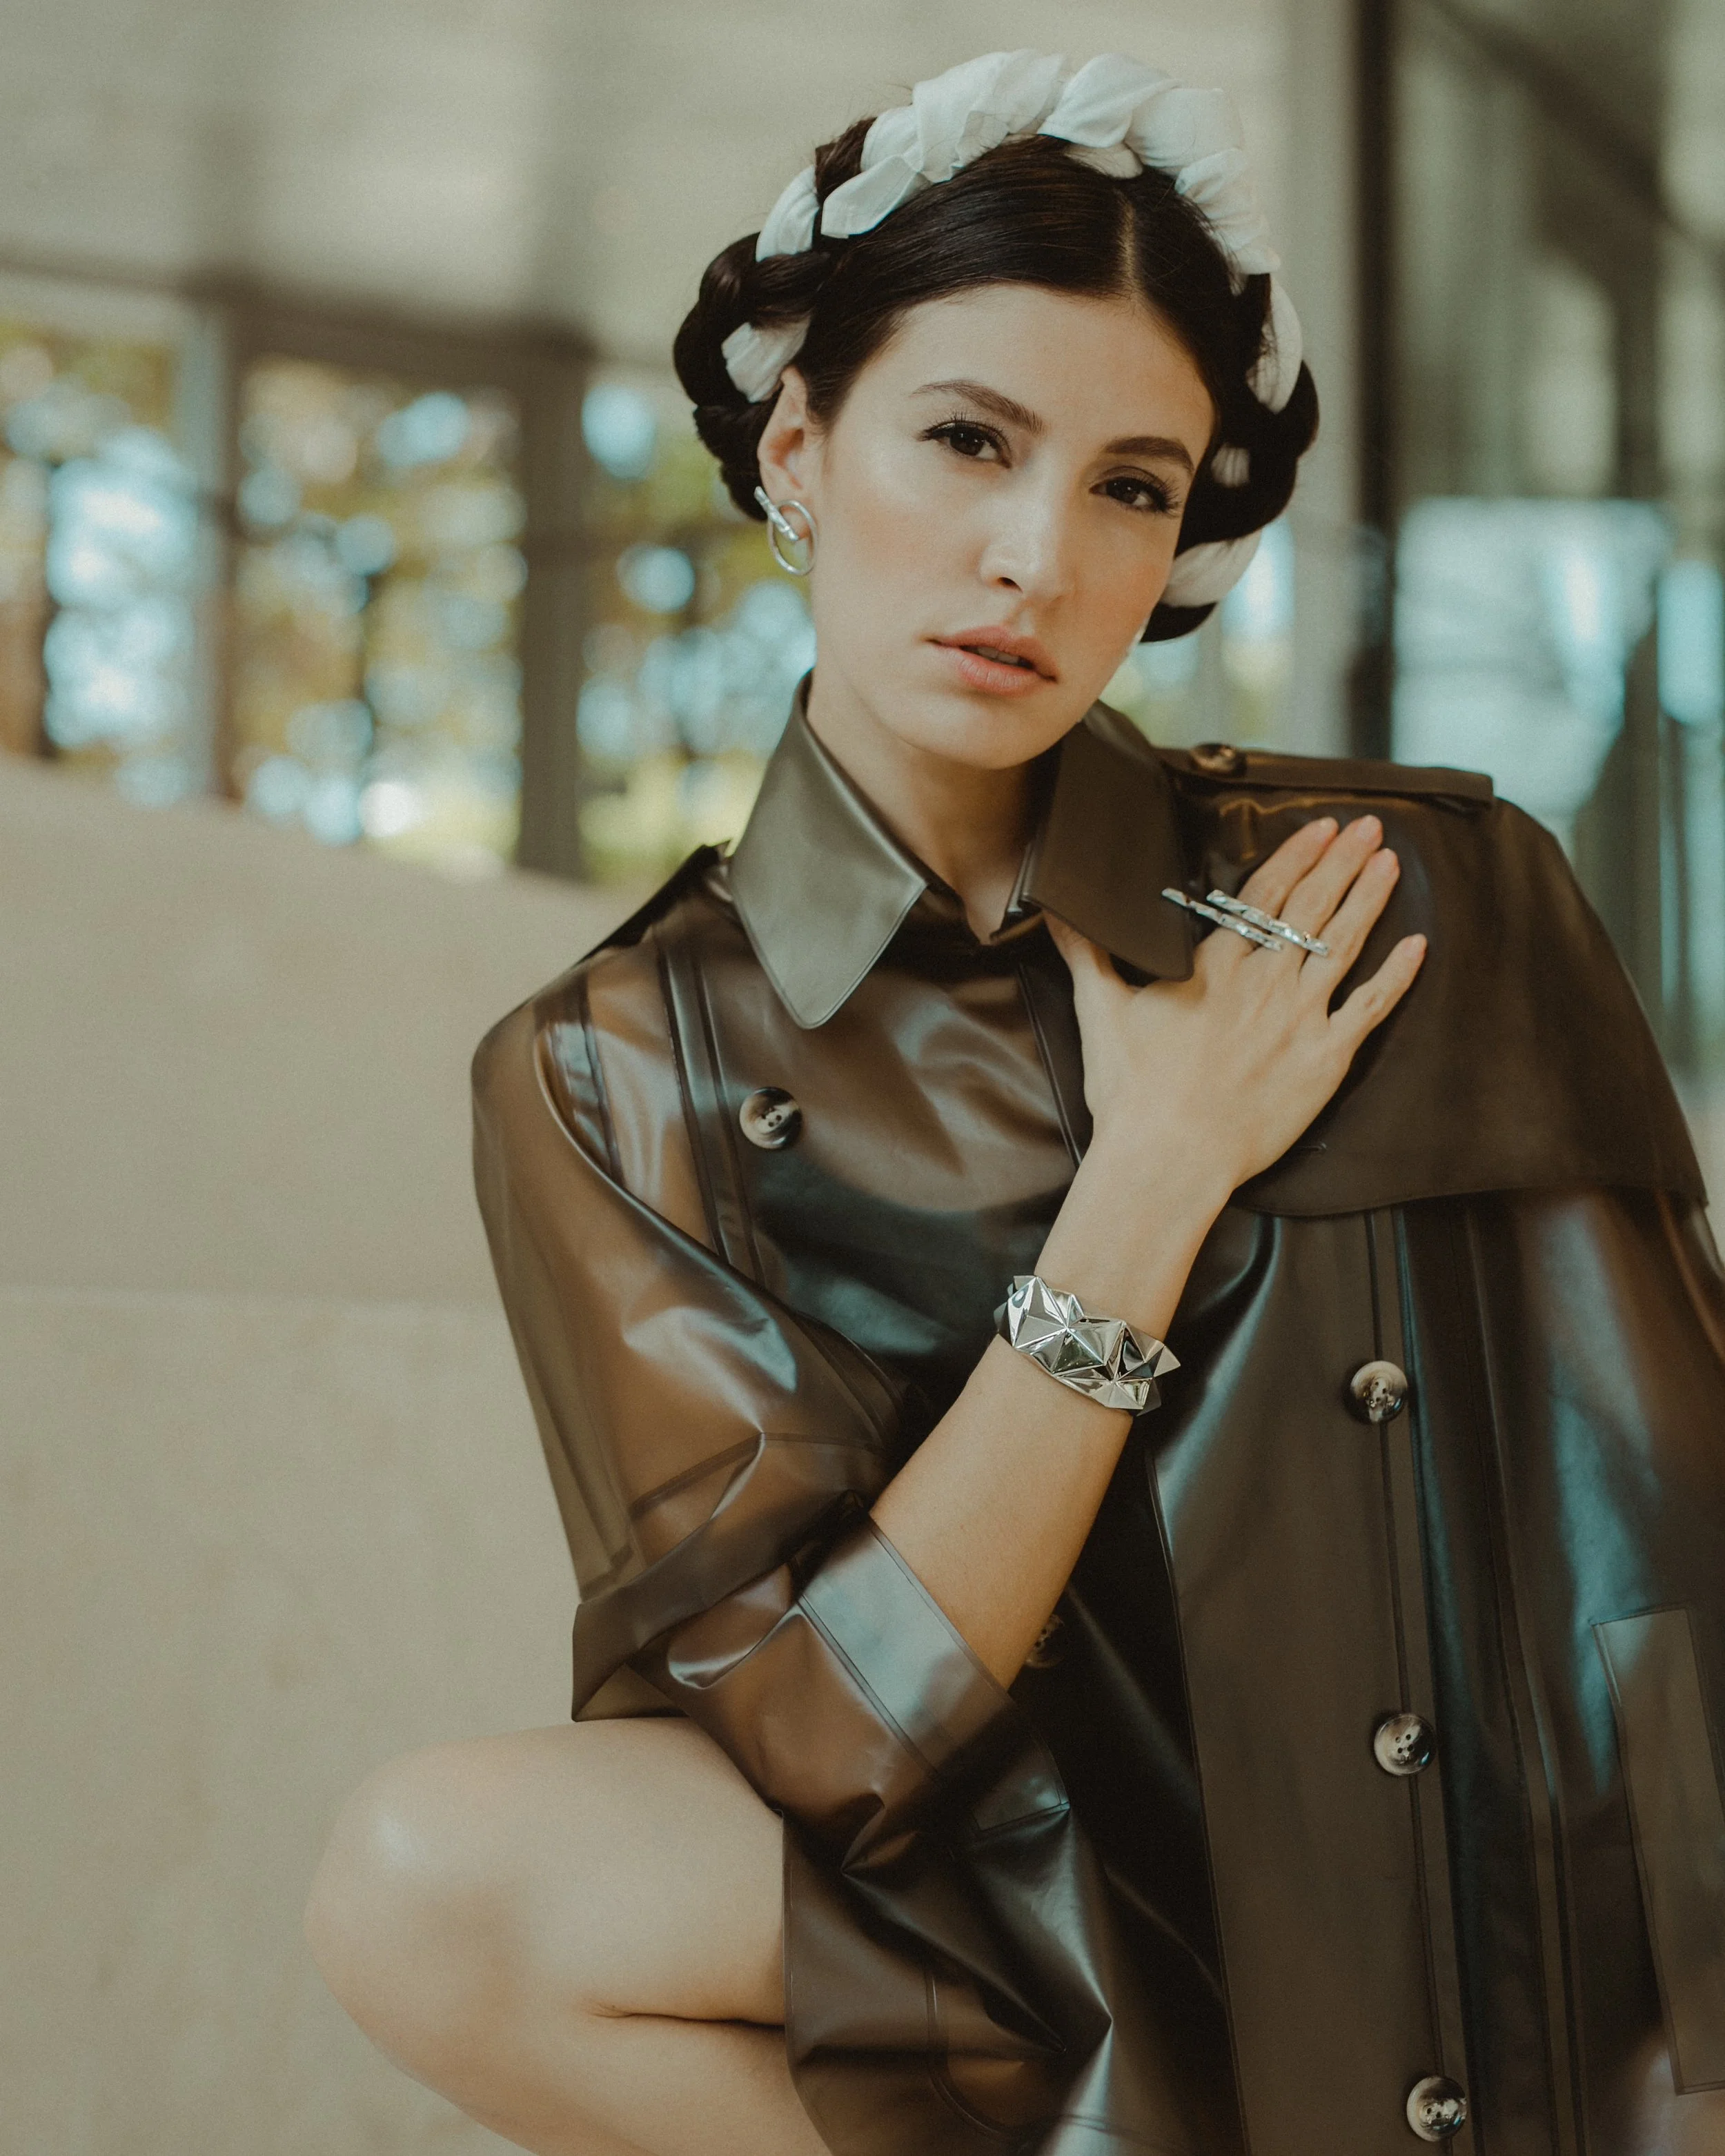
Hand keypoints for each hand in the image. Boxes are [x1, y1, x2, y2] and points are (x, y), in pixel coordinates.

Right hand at [1045, 814, 1425, 1203]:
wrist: (1168, 1157)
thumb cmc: (1132, 1093)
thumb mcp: (1100, 1010)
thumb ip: (1086, 953)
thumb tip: (1056, 909)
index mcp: (1215, 966)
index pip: (1264, 895)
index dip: (1297, 856)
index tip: (1321, 829)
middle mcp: (1264, 982)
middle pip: (1311, 907)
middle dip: (1343, 862)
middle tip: (1368, 828)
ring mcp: (1299, 1018)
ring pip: (1343, 944)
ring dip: (1369, 900)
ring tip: (1390, 863)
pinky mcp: (1325, 1060)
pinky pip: (1369, 1009)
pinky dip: (1396, 977)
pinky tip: (1416, 947)